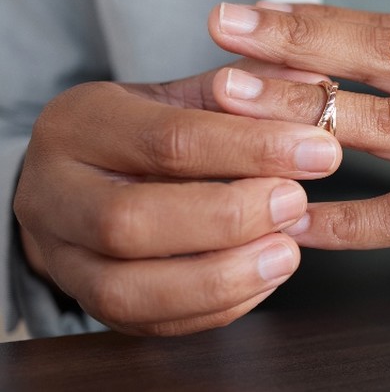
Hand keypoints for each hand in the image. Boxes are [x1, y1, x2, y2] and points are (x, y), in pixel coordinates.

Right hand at [14, 60, 341, 335]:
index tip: (318, 151)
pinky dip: (215, 307)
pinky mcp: (89, 304)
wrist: (92, 174)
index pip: (168, 140)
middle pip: (131, 222)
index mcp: (80, 123)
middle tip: (295, 203)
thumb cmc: (152, 129)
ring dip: (220, 277)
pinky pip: (148, 323)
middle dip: (228, 218)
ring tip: (287, 252)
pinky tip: (263, 278)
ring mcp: (62, 257)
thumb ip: (251, 89)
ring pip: (126, 289)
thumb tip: (315, 83)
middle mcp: (53, 192)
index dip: (252, 149)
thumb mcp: (189, 94)